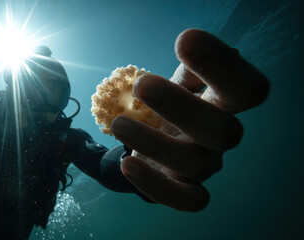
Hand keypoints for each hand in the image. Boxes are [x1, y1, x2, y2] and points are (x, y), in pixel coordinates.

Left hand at [110, 29, 269, 210]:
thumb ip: (186, 71)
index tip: (186, 40)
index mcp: (222, 105)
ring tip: (119, 123)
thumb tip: (193, 44)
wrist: (156, 145)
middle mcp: (220, 137)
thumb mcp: (179, 86)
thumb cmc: (170, 109)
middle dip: (182, 107)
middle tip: (142, 84)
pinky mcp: (186, 189)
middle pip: (225, 131)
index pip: (246, 88)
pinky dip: (155, 186)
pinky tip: (128, 165)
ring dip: (154, 143)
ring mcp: (205, 166)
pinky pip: (186, 200)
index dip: (224, 66)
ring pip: (196, 164)